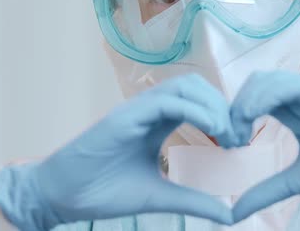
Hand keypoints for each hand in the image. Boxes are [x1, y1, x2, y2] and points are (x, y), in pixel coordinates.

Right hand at [0, 74, 237, 230]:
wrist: (61, 197)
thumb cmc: (103, 192)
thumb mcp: (159, 195)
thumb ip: (192, 199)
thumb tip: (228, 213)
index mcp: (156, 123)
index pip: (197, 101)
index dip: (223, 114)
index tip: (238, 142)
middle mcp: (147, 111)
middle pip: (195, 87)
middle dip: (223, 106)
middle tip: (237, 137)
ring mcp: (135, 111)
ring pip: (183, 86)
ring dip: (212, 105)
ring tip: (227, 133)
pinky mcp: (122, 117)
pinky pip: (164, 101)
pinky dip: (193, 110)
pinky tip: (212, 130)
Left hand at [231, 71, 299, 221]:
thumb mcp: (296, 181)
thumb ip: (265, 191)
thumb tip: (232, 214)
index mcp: (295, 113)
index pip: (254, 97)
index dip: (234, 115)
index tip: (229, 143)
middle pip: (256, 84)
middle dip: (235, 107)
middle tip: (231, 139)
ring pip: (270, 81)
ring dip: (246, 101)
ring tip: (240, 133)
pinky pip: (292, 86)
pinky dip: (266, 96)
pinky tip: (253, 117)